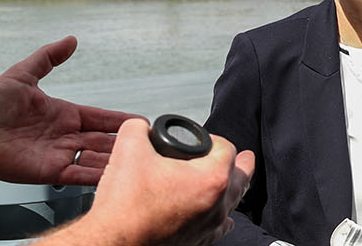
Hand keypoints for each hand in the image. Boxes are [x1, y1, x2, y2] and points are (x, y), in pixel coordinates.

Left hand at [0, 35, 136, 184]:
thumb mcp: (23, 73)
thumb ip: (48, 57)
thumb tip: (71, 40)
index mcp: (64, 113)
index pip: (100, 117)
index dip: (120, 120)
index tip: (141, 122)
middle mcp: (65, 135)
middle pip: (103, 140)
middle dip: (125, 144)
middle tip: (148, 145)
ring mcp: (59, 154)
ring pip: (95, 159)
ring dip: (114, 161)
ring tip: (137, 162)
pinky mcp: (49, 171)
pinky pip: (78, 174)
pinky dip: (95, 176)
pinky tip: (112, 176)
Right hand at [69, 117, 255, 245]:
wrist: (114, 242)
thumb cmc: (125, 206)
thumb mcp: (129, 148)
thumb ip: (138, 127)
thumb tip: (141, 127)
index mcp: (210, 179)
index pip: (226, 149)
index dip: (214, 138)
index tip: (202, 139)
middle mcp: (216, 205)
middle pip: (240, 178)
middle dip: (242, 164)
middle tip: (247, 157)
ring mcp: (208, 226)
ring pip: (233, 203)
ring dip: (234, 189)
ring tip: (239, 181)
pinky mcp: (197, 241)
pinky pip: (220, 227)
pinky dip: (223, 216)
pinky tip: (222, 217)